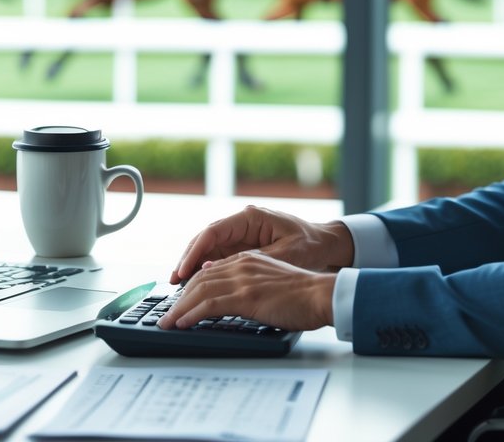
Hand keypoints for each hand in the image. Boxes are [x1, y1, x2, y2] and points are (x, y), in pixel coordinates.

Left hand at [158, 252, 335, 331]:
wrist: (322, 295)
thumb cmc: (304, 295)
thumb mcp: (272, 281)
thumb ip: (250, 282)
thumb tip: (229, 295)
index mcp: (249, 260)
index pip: (211, 272)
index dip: (191, 288)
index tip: (180, 302)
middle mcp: (242, 265)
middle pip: (200, 280)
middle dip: (179, 299)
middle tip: (167, 316)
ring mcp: (243, 279)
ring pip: (200, 291)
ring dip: (179, 309)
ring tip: (167, 324)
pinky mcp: (246, 296)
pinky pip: (210, 304)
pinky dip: (192, 314)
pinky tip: (183, 323)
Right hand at [169, 205, 353, 283]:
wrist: (328, 245)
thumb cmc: (310, 246)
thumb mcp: (283, 255)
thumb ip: (248, 261)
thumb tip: (214, 268)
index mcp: (250, 217)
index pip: (213, 232)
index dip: (195, 252)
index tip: (184, 270)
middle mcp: (242, 223)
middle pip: (205, 239)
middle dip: (188, 260)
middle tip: (175, 281)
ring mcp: (241, 234)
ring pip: (208, 248)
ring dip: (194, 266)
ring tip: (179, 286)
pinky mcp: (243, 246)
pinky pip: (218, 256)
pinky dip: (207, 269)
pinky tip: (196, 285)